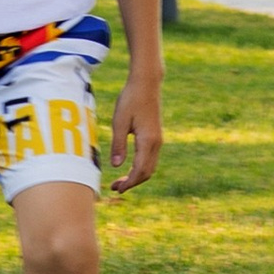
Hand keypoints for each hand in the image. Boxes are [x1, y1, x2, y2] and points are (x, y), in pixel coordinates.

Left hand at [108, 67, 162, 194]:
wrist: (146, 84)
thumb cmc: (130, 99)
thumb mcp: (119, 121)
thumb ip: (118, 144)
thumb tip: (117, 166)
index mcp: (148, 141)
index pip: (140, 171)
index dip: (129, 183)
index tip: (116, 189)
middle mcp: (156, 143)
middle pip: (147, 172)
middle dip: (132, 183)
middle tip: (115, 188)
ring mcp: (158, 140)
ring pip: (150, 166)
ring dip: (136, 176)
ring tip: (119, 181)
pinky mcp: (155, 136)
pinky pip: (150, 158)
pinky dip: (140, 168)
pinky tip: (128, 167)